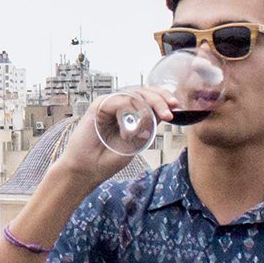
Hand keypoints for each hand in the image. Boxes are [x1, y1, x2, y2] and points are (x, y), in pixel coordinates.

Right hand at [51, 87, 175, 186]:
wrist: (86, 170)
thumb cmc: (108, 159)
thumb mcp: (136, 142)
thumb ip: (148, 127)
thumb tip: (165, 113)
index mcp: (129, 112)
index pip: (149, 99)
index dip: (163, 100)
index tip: (177, 108)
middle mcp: (119, 105)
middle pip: (143, 92)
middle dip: (161, 98)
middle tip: (172, 107)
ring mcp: (109, 104)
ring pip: (134, 94)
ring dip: (151, 103)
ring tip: (163, 114)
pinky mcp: (98, 106)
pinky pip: (119, 101)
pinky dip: (130, 110)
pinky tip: (134, 125)